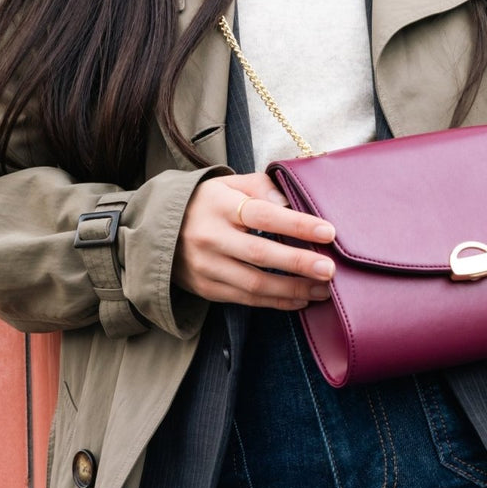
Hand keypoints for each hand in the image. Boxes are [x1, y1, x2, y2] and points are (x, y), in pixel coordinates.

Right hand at [173, 172, 336, 309]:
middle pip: (260, 253)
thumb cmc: (206, 203)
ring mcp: (207, 266)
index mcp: (219, 205)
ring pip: (254, 283)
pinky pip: (246, 299)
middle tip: (330, 269)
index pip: (263, 215)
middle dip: (299, 263)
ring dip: (293, 289)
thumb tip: (289, 201)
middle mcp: (211, 237)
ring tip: (323, 290)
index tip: (328, 231)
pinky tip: (299, 299)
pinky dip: (275, 302)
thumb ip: (260, 187)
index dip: (296, 224)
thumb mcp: (227, 185)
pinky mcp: (206, 288)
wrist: (156, 230)